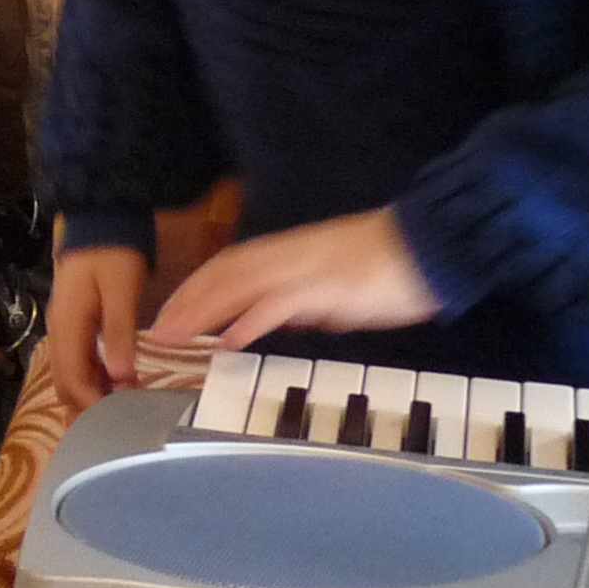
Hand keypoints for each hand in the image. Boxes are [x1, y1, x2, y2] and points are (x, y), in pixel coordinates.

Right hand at [46, 242, 147, 411]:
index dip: (93, 406)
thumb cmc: (112, 252)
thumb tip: (122, 378)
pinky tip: (118, 384)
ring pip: (70, 374)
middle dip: (88, 408)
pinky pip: (78, 360)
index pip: (71, 380)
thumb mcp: (120, 290)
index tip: (122, 421)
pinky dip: (94, 378)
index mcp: (67, 326)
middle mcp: (59, 331)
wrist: (98, 219)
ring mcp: (64, 327)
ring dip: (91, 395)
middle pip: (65, 383)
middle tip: (121, 426)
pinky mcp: (74, 323)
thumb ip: (118, 333)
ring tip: (123, 410)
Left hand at [152, 209, 441, 348]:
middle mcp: (291, 255)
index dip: (198, 286)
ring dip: (203, 311)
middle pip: (225, 272)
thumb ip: (308, 299)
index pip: (231, 264)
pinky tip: (228, 341)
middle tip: (158, 330)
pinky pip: (278, 305)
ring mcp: (307, 269)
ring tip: (175, 335)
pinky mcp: (327, 288)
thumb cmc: (390, 264)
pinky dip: (249, 322)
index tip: (172, 310)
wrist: (431, 246)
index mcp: (292, 251)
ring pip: (241, 284)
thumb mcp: (338, 283)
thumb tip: (286, 318)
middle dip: (188, 300)